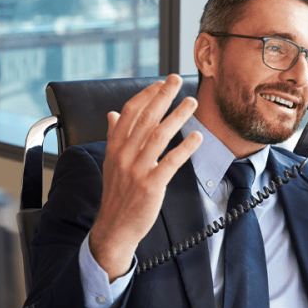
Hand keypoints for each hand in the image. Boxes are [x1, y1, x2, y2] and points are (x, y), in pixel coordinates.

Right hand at [89, 75, 202, 280]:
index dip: (146, 95)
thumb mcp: (110, 163)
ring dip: (177, 115)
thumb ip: (113, 137)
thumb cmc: (117, 195)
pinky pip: (171, 161)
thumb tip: (113, 114)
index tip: (161, 83)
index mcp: (114, 147)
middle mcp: (124, 155)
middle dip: (163, 96)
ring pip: (159, 135)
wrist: (114, 227)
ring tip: (192, 102)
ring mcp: (137, 170)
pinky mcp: (151, 185)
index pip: (130, 113)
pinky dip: (185, 147)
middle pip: (145, 118)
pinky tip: (196, 136)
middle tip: (177, 80)